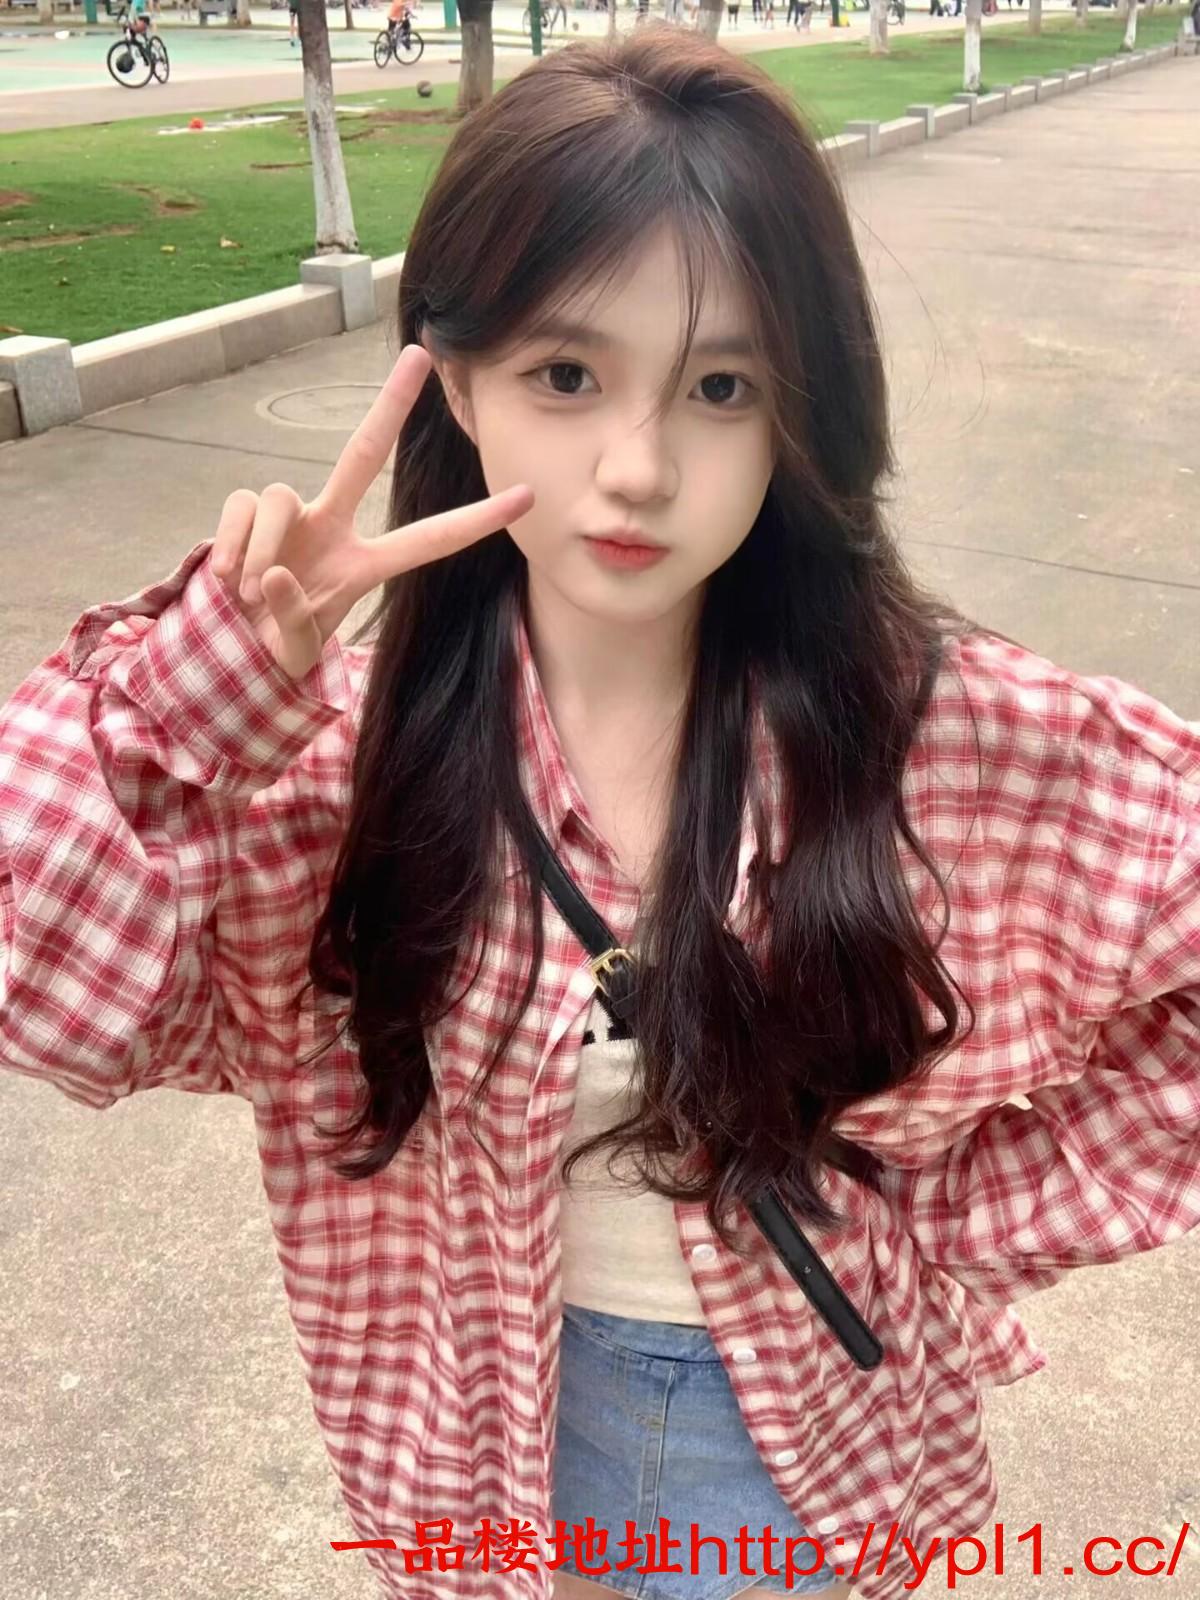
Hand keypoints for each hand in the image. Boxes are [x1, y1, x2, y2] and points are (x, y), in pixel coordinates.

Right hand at [210, 345, 532, 680]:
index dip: (476, 521)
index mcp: (363, 566)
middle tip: (420, 354)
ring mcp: (289, 516)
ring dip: (264, 549)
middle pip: (363, 452)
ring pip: (282, 496)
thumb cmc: (272, 646)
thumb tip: (275, 573)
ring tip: (249, 594)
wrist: (226, 644)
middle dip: (390, 403)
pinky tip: (228, 578)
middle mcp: (331, 526)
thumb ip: (293, 621)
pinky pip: (242, 507)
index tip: (526, 496)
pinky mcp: (245, 511)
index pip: (429, 540)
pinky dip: (233, 544)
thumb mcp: (296, 650)